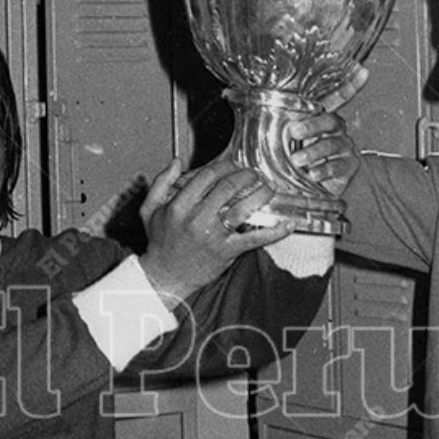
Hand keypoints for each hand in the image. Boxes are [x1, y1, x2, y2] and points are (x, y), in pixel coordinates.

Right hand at [138, 159, 293, 301]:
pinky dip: (274, 232)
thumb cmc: (160, 242)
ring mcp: (214, 236)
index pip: (207, 175)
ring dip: (260, 194)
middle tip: (253, 173)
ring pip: (243, 208)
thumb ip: (161, 182)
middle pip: (228, 187)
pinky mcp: (227, 251)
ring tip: (269, 187)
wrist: (165, 277)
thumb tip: (178, 161)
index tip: (233, 164)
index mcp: (179, 205)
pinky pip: (254, 239)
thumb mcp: (150, 209)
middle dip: (245, 175)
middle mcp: (197, 218)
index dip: (224, 165)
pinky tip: (288, 224)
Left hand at [287, 67, 366, 197]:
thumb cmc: (300, 157)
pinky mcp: (348, 166)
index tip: (362, 71)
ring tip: (297, 160)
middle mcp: (336, 129)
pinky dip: (323, 170)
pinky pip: (337, 166)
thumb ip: (274, 122)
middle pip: (329, 121)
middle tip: (293, 132)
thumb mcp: (286, 138)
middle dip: (312, 125)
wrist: (322, 186)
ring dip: (313, 152)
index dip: (351, 84)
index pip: (337, 97)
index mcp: (322, 117)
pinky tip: (312, 174)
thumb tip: (237, 100)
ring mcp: (344, 147)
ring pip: (331, 144)